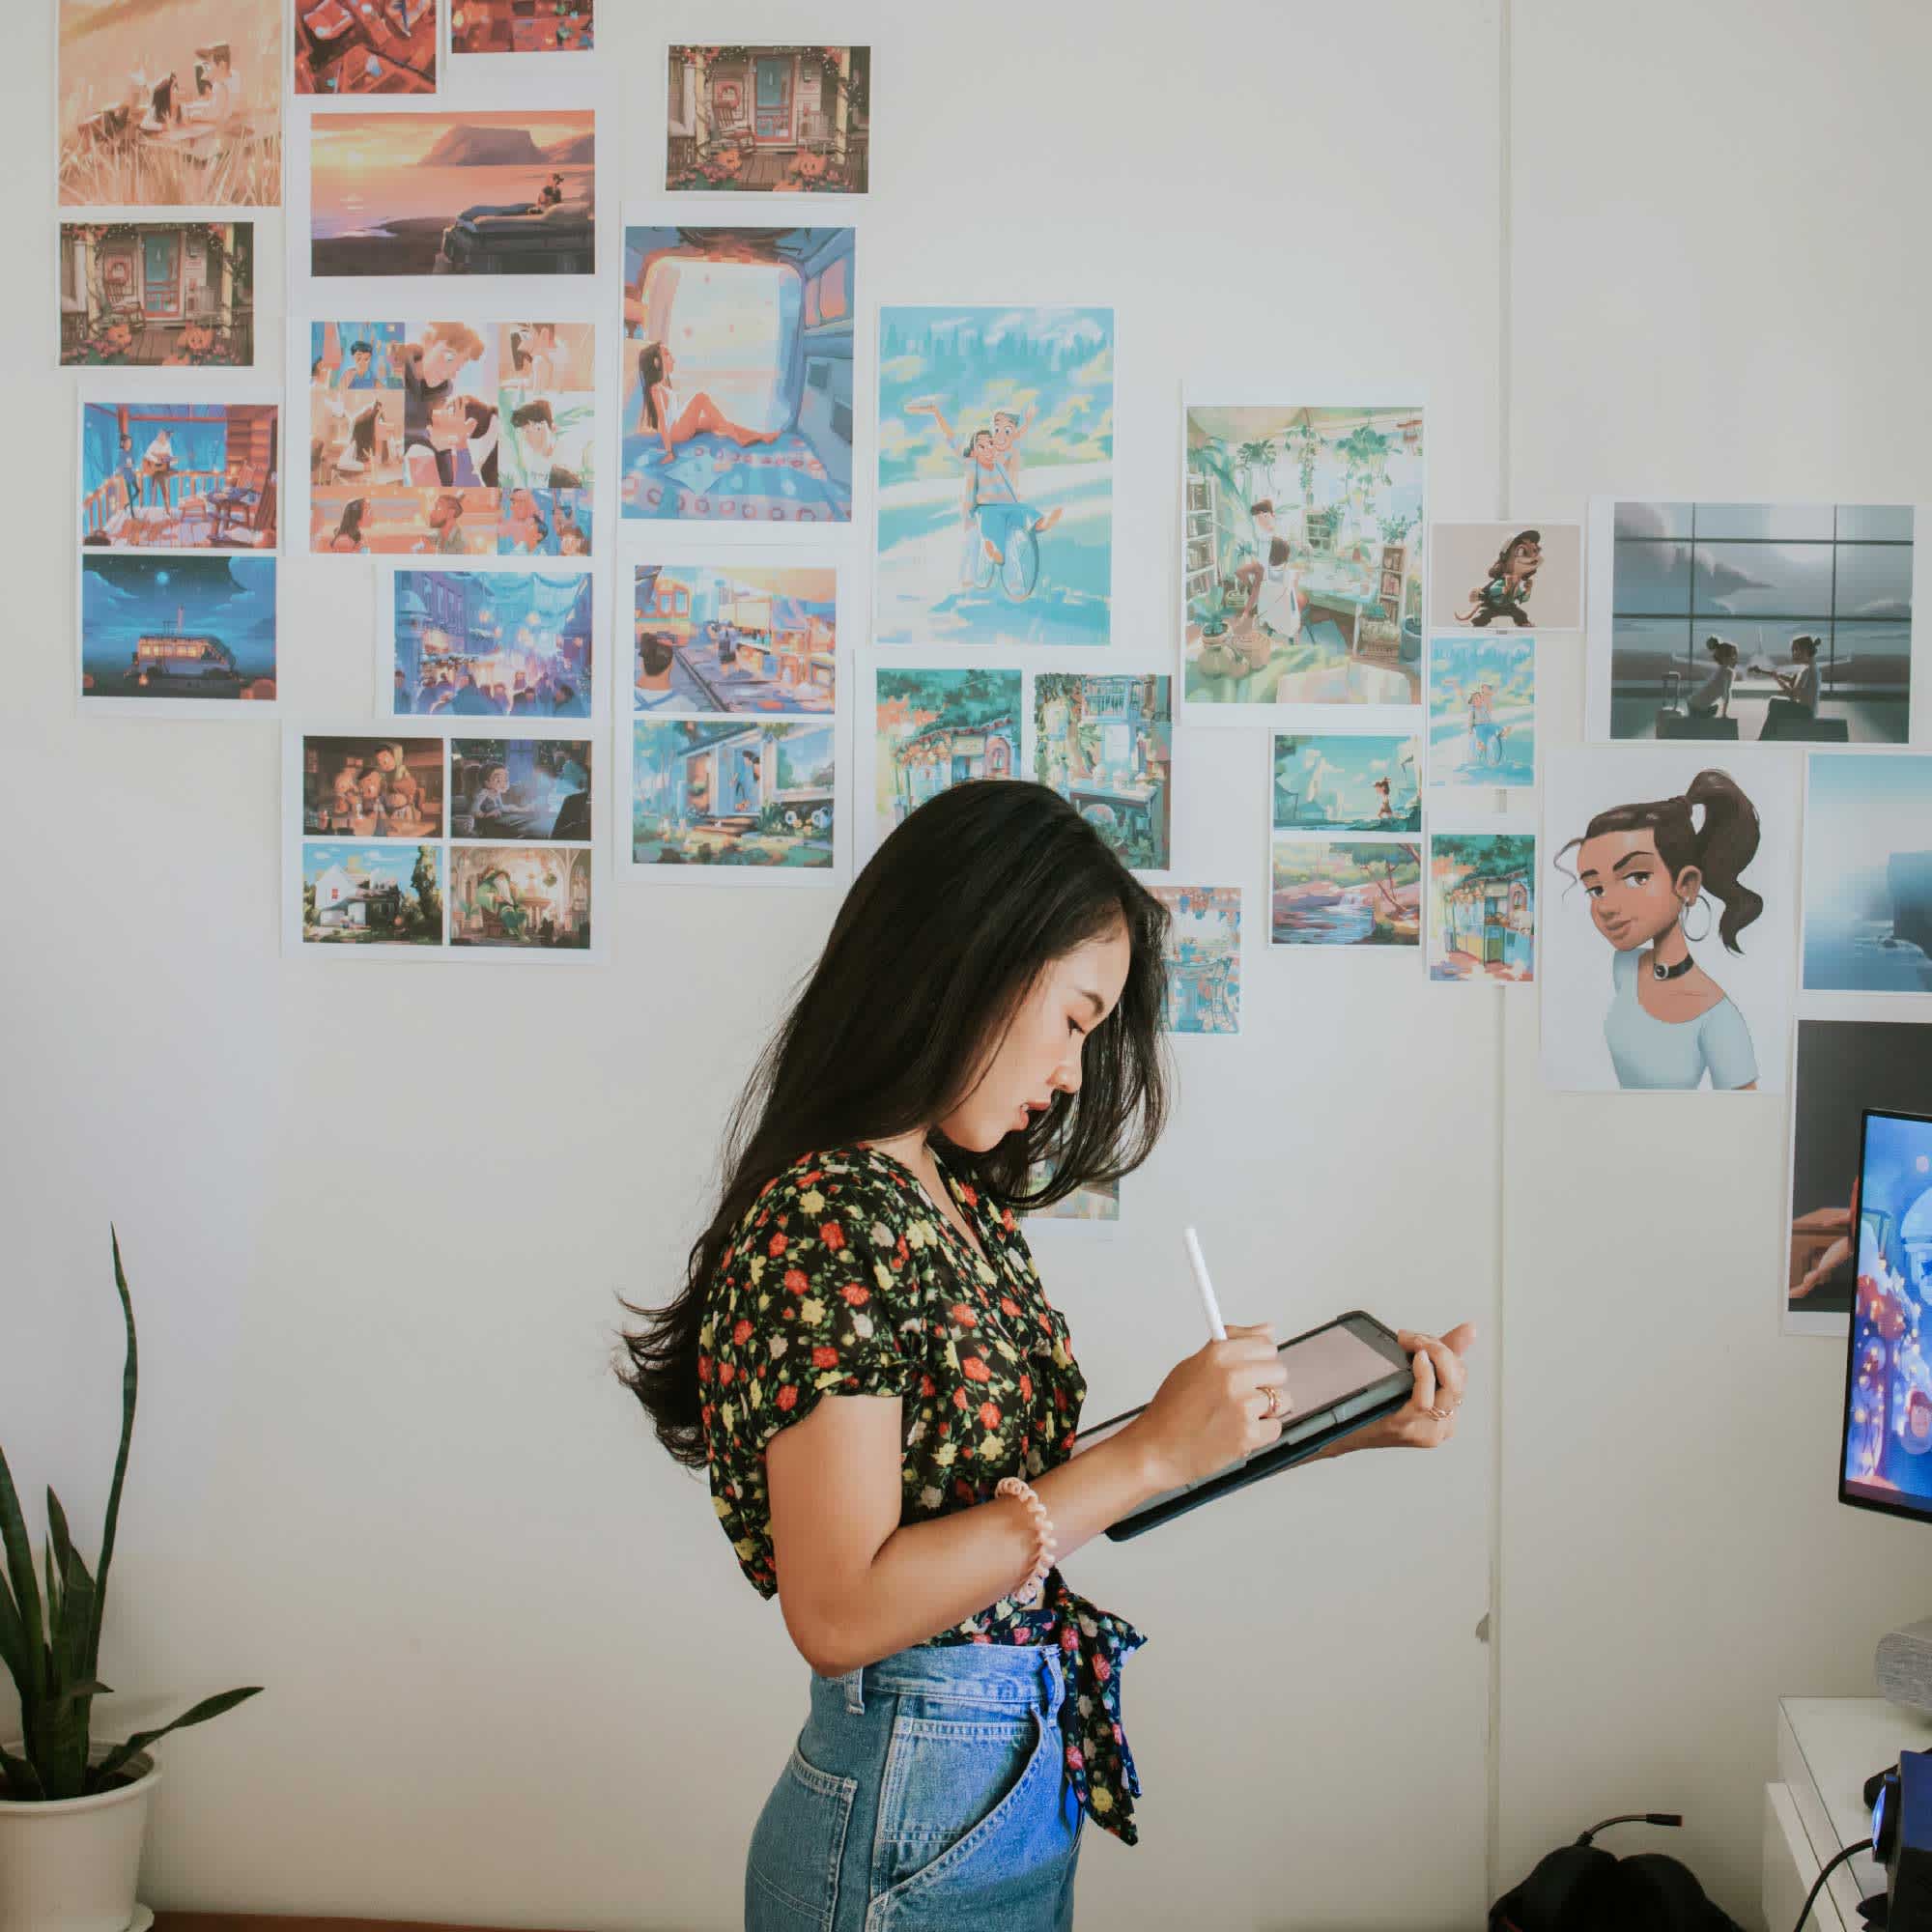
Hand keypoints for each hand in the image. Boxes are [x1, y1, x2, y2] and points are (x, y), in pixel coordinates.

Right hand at [1128, 1323, 1287, 1492]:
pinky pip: (1275, 1428)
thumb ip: (1234, 1343)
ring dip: (1265, 1410)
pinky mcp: (1249, 1434)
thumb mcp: (1194, 1365)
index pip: (1266, 1344)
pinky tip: (1237, 1432)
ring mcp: (1242, 1405)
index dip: (1259, 1358)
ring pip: (1282, 1400)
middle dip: (1265, 1384)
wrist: (1157, 1450)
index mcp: (1218, 1353)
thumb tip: (1269, 1328)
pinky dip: (1261, 1434)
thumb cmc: (1172, 1410)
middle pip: (1279, 1371)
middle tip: (1243, 1395)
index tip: (1251, 1367)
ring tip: (1237, 1416)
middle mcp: (1232, 1376)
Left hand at [1320, 1323, 1475, 1458]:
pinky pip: (1425, 1400)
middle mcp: (1443, 1426)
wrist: (1343, 1431)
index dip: (1444, 1349)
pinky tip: (1418, 1359)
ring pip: (1449, 1387)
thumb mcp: (1412, 1375)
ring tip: (1413, 1342)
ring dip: (1432, 1354)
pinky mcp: (1406, 1427)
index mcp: (1448, 1414)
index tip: (1419, 1337)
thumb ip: (1441, 1353)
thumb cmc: (1377, 1401)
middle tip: (1414, 1337)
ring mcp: (1426, 1430)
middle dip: (1439, 1348)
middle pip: (1458, 1378)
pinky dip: (1424, 1374)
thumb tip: (1471, 1329)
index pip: (1461, 1374)